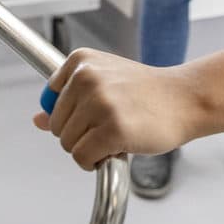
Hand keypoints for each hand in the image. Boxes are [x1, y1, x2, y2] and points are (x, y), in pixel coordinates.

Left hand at [34, 49, 206, 170]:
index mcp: (80, 60)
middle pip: (57, 126)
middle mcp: (86, 77)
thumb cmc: (146, 93)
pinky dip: (94, 163)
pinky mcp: (112, 129)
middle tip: (109, 126)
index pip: (50, 100)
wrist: (185, 99)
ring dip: (89, 149)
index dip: (73, 115)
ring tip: (116, 135)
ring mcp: (99, 102)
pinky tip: (115, 150)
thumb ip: (68, 100)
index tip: (95, 113)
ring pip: (68, 144)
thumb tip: (38, 120)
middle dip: (80, 135)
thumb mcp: (104, 83)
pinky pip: (82, 158)